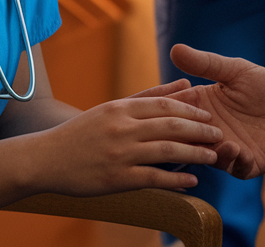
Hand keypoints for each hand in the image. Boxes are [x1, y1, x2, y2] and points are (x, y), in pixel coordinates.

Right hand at [22, 81, 221, 196]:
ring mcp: (119, 154)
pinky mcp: (116, 179)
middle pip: (170, 125)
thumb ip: (149, 96)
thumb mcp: (113, 108)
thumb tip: (184, 83)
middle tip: (219, 134)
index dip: (191, 110)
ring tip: (213, 157)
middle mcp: (121, 128)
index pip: (164, 105)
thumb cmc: (82, 133)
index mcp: (121, 108)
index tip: (209, 115)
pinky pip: (153, 177)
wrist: (46, 159)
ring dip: (195, 154)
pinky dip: (176, 179)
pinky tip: (192, 181)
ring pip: (166, 150)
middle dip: (200, 130)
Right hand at [167, 44, 264, 179]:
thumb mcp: (236, 71)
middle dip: (184, 133)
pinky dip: (234, 161)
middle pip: (185, 136)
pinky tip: (239, 150)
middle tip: (190, 126)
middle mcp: (209, 130)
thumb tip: (174, 49)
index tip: (165, 104)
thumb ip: (206, 63)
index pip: (175, 109)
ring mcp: (226, 149)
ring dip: (210, 150)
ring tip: (220, 139)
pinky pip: (234, 168)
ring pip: (207, 156)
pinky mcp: (246, 164)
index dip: (168, 108)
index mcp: (202, 106)